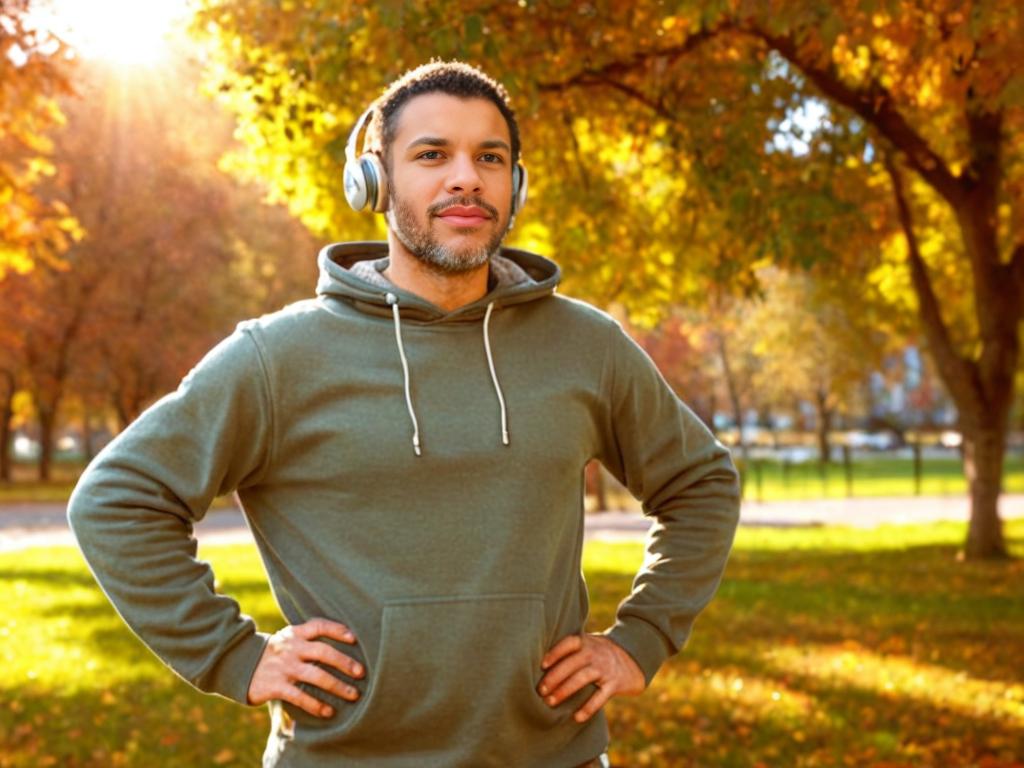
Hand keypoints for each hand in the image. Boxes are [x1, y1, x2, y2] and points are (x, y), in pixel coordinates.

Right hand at [247, 618, 363, 717]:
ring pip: (316, 675)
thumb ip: (307, 639)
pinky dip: (316, 705)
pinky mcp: (275, 686)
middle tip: (361, 673)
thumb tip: (343, 642)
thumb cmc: (274, 653)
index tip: (354, 638)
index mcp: (295, 633)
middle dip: (345, 662)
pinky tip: (328, 711)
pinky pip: (300, 696)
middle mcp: (290, 648)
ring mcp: (283, 667)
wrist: (239, 664)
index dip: (337, 630)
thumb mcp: (287, 639)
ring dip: (337, 686)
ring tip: (353, 695)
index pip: (319, 626)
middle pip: (323, 652)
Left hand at [538, 633, 644, 722]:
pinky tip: (576, 717)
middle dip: (554, 678)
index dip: (555, 652)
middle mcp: (595, 653)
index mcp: (586, 642)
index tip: (542, 665)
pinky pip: (601, 697)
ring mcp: (606, 668)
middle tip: (540, 691)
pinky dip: (588, 708)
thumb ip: (571, 650)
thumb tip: (539, 662)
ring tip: (550, 702)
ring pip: (582, 678)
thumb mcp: (589, 644)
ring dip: (564, 690)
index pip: (568, 643)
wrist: (635, 658)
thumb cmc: (601, 653)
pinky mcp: (615, 684)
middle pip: (571, 664)